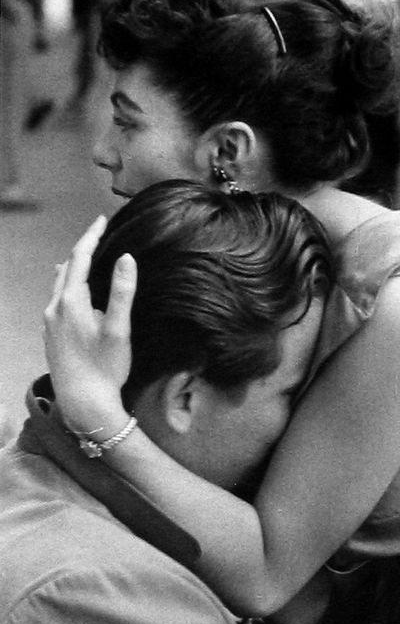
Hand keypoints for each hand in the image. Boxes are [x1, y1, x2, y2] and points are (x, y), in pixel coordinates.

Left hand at [43, 216, 135, 435]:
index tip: (101, 219)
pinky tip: (75, 292)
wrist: (82, 403)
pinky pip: (57, 299)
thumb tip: (126, 258)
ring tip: (88, 258)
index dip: (91, 236)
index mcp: (71, 302)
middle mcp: (54, 308)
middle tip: (99, 234)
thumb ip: (122, 292)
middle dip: (82, 249)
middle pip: (66, 268)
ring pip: (59, 284)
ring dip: (73, 268)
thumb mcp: (119, 329)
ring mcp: (49, 322)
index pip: (80, 258)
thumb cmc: (104, 368)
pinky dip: (68, 286)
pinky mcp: (50, 335)